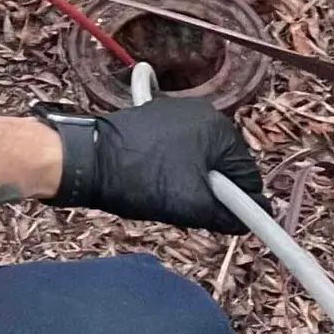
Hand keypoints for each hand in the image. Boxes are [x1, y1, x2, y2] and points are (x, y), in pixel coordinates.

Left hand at [46, 95, 266, 231]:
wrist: (87, 159)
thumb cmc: (142, 179)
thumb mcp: (193, 206)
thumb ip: (228, 216)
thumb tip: (245, 222)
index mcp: (219, 129)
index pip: (247, 175)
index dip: (238, 204)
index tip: (222, 219)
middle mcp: (202, 112)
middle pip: (223, 165)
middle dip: (212, 189)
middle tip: (189, 206)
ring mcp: (176, 111)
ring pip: (200, 158)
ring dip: (192, 179)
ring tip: (167, 192)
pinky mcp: (154, 116)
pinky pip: (178, 147)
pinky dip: (174, 164)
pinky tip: (157, 177)